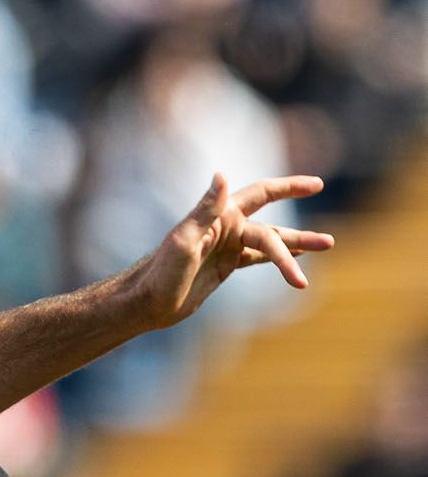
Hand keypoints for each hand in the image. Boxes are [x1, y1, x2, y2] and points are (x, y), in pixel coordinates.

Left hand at [134, 173, 333, 329]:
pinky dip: (279, 259)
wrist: (146, 302)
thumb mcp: (184, 240)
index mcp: (220, 215)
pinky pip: (259, 258)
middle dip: (301, 234)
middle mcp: (226, 226)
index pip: (262, 194)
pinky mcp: (225, 266)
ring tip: (326, 248)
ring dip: (297, 247)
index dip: (289, 187)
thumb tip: (222, 175)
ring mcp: (227, 246)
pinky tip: (297, 262)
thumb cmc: (160, 271)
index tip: (317, 184)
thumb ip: (205, 209)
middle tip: (330, 242)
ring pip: (271, 243)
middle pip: (273, 226)